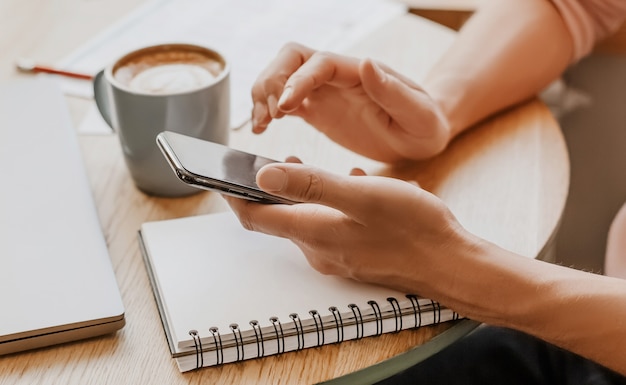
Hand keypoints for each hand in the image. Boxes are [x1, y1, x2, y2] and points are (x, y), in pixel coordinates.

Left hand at [225, 162, 474, 293]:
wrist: (451, 263)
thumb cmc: (412, 227)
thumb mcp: (361, 196)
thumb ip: (311, 186)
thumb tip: (264, 177)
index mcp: (314, 234)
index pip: (255, 218)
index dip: (233, 195)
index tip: (220, 174)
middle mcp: (320, 250)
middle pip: (279, 219)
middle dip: (271, 189)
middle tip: (274, 160)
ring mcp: (339, 255)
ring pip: (307, 219)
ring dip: (304, 193)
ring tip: (310, 166)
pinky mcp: (356, 255)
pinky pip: (332, 225)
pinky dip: (331, 203)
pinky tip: (353, 184)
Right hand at [250, 42, 450, 161]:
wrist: (421, 138)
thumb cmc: (425, 125)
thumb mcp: (418, 113)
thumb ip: (393, 91)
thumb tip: (367, 63)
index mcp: (359, 73)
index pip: (319, 63)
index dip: (297, 80)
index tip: (286, 106)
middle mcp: (337, 77)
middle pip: (291, 59)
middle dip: (272, 82)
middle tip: (270, 116)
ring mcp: (324, 92)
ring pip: (281, 77)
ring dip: (264, 95)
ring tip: (261, 125)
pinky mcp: (317, 111)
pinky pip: (284, 103)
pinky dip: (268, 111)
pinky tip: (262, 130)